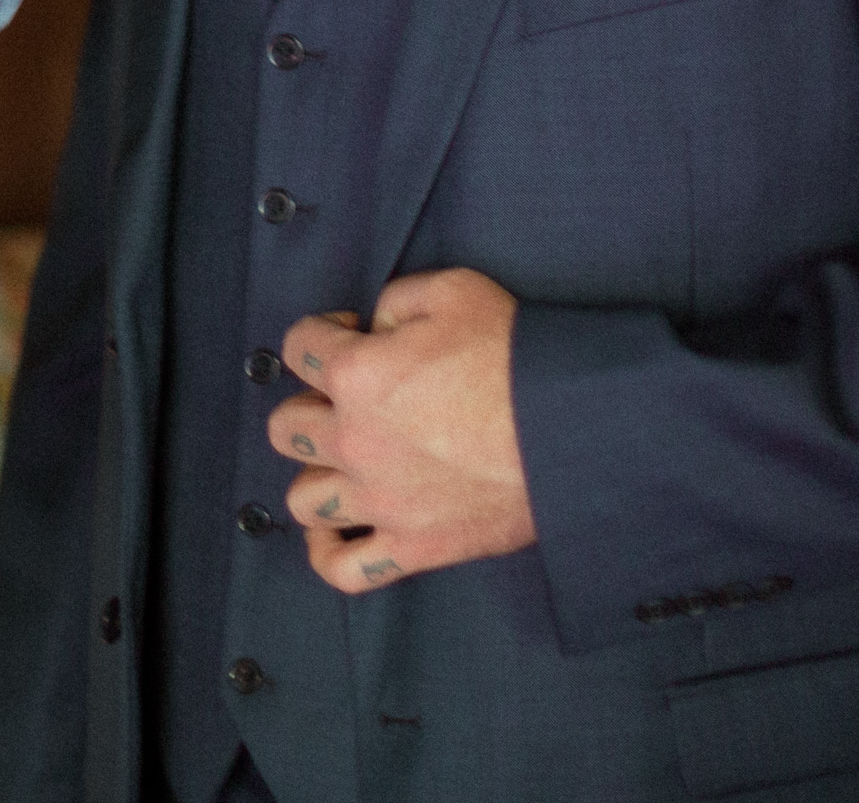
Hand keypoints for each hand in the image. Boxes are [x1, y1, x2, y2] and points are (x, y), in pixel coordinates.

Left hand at [267, 269, 536, 593]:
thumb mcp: (454, 290)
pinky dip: (327, 551)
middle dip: (311, 403)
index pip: (297, 347)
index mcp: (357, 375)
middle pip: (286, 427)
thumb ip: (396, 300)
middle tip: (348, 398)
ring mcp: (380, 501)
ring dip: (317, 473)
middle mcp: (354, 441)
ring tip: (346, 460)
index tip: (350, 333)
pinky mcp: (413, 546)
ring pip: (303, 497)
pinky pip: (342, 567)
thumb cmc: (517, 357)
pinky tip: (334, 529)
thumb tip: (375, 325)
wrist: (572, 430)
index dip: (321, 331)